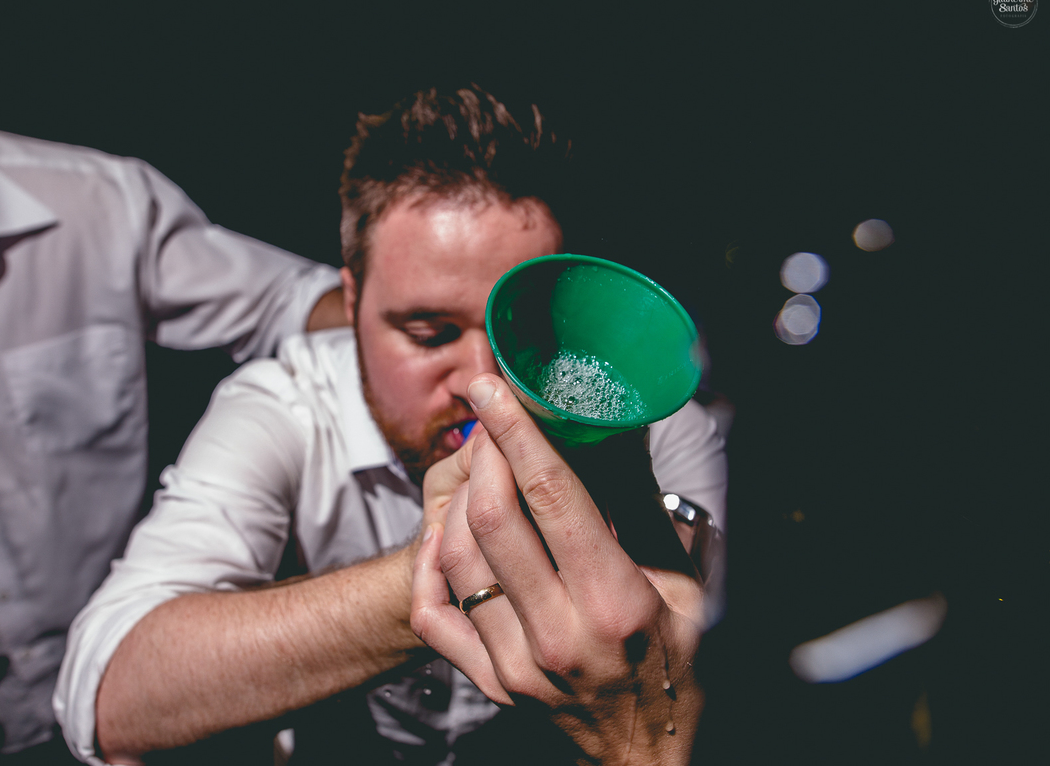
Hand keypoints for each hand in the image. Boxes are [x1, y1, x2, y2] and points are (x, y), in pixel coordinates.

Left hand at [411, 375, 704, 764]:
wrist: (649, 751)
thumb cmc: (680, 661)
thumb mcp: (684, 583)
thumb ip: (642, 507)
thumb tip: (615, 431)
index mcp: (614, 601)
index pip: (550, 494)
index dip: (516, 430)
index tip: (493, 387)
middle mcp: (557, 632)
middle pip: (491, 518)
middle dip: (482, 453)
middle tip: (487, 419)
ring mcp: (515, 663)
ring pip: (457, 557)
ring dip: (458, 499)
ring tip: (479, 470)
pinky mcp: (490, 683)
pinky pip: (435, 612)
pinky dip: (432, 565)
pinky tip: (447, 535)